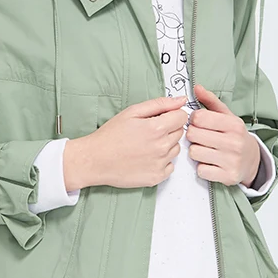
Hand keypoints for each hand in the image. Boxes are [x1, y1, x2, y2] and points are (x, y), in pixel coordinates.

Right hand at [64, 94, 187, 189]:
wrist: (95, 160)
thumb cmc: (110, 135)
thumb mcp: (132, 112)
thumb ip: (159, 104)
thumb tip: (181, 100)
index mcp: (157, 128)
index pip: (182, 117)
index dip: (173, 115)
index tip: (162, 118)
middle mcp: (162, 147)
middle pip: (179, 132)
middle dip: (168, 129)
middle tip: (148, 132)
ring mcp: (160, 164)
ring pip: (176, 149)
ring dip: (166, 145)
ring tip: (146, 145)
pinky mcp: (157, 177)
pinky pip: (170, 166)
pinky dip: (162, 162)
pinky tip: (147, 158)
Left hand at [186, 84, 261, 185]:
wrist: (252, 160)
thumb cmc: (234, 135)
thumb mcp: (227, 116)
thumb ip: (210, 101)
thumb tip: (197, 87)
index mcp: (233, 124)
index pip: (198, 118)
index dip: (194, 120)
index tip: (199, 123)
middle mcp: (234, 142)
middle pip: (193, 135)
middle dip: (193, 135)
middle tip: (201, 137)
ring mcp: (231, 160)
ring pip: (194, 153)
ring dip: (196, 151)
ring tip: (205, 149)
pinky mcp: (227, 176)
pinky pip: (201, 170)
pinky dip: (202, 167)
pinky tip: (210, 163)